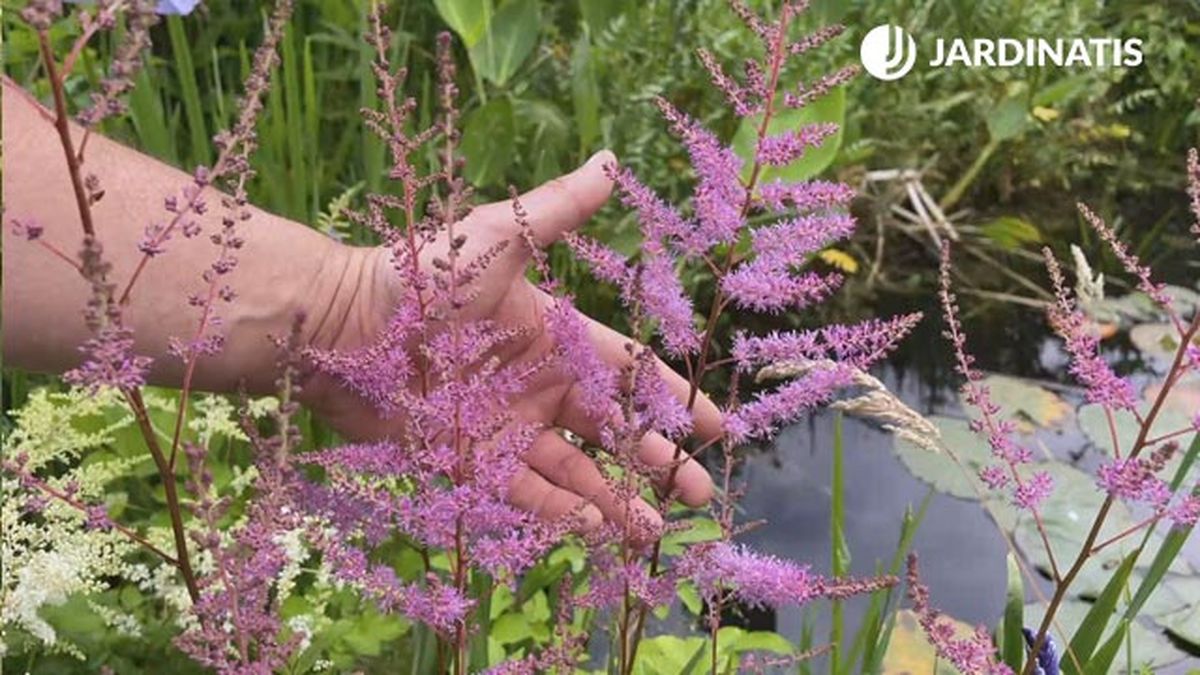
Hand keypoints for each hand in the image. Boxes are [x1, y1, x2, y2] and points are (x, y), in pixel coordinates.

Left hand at [301, 152, 720, 543]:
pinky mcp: (471, 462)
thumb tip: (610, 161)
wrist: (339, 326)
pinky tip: (598, 531)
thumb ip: (557, 211)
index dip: (669, 400)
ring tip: (656, 532)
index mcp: (552, 337)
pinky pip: (525, 494)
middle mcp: (536, 387)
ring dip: (616, 500)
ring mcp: (506, 429)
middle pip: (610, 431)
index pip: (627, 373)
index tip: (712, 427)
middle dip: (655, 461)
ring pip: (574, 472)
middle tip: (696, 492)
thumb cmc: (420, 277)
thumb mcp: (498, 238)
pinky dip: (562, 514)